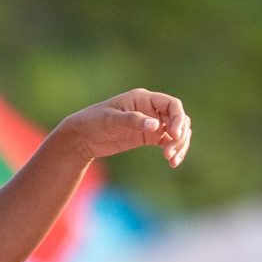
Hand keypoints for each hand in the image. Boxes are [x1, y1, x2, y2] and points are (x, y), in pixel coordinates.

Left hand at [57, 89, 191, 166]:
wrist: (81, 138)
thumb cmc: (92, 122)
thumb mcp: (110, 120)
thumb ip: (132, 120)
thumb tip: (156, 125)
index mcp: (143, 98)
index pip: (172, 105)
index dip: (178, 119)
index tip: (173, 135)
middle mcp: (150, 109)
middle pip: (178, 119)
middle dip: (179, 135)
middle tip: (170, 152)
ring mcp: (151, 123)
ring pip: (176, 132)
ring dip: (179, 145)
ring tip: (171, 160)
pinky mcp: (148, 137)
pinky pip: (168, 142)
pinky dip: (173, 151)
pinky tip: (172, 163)